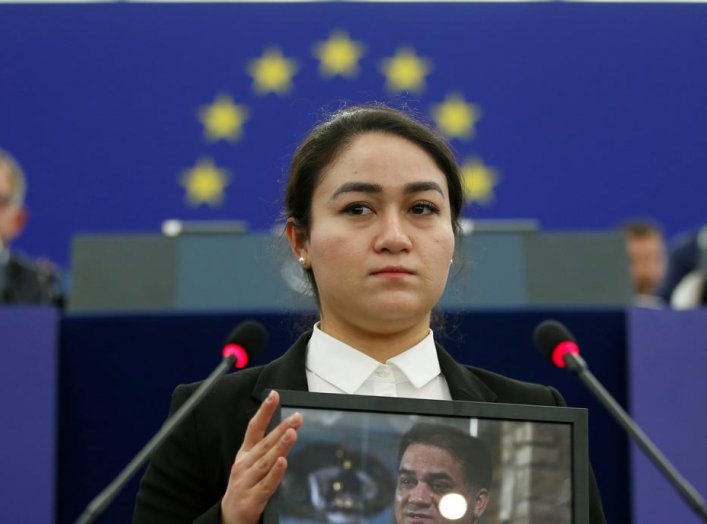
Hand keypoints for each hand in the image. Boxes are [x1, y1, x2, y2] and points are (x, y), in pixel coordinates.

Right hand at [221, 390, 301, 523]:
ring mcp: (246, 482)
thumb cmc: (244, 487)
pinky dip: (275, 473)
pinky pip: (266, 484)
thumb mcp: (250, 464)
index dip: (264, 411)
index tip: (274, 395)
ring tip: (292, 433)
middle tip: (296, 417)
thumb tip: (287, 428)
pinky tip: (282, 462)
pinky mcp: (252, 500)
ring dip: (279, 446)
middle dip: (280, 428)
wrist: (229, 519)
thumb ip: (265, 449)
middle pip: (264, 443)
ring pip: (265, 461)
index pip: (254, 428)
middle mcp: (244, 466)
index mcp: (244, 454)